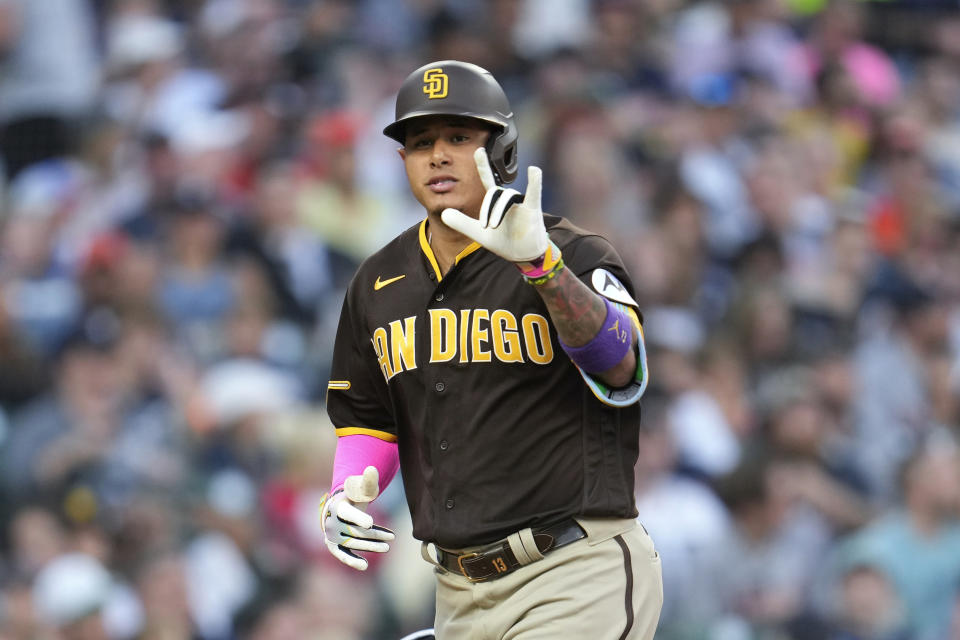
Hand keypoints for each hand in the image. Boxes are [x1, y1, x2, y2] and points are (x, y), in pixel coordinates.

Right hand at [320, 466, 394, 570]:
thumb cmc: (353, 495)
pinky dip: (352, 560)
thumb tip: (372, 470)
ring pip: (353, 542)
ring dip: (371, 546)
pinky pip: (342, 554)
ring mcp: (332, 535)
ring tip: (387, 546)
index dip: (358, 518)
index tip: (370, 523)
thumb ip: (368, 481)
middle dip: (374, 535)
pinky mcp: (334, 545)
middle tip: (391, 539)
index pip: (348, 513)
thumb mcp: (360, 487)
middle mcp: (331, 522)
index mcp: (337, 506)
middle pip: (354, 531)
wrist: (340, 507)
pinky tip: (364, 566)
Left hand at [441, 148, 547, 262]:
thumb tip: (443, 213)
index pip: (488, 180)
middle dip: (487, 209)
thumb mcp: (478, 233)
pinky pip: (534, 192)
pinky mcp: (533, 210)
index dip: (483, 165)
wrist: (522, 256)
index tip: (479, 150)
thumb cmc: (503, 241)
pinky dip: (535, 181)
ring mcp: (521, 203)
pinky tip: (534, 170)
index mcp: (496, 202)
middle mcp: (509, 199)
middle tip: (485, 227)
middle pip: (495, 193)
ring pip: (507, 197)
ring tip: (494, 227)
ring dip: (498, 211)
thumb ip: (461, 223)